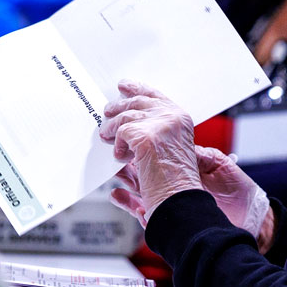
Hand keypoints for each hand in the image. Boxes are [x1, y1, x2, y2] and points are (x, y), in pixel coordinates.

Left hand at [99, 81, 201, 221]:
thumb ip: (155, 131)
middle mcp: (172, 118)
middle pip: (138, 102)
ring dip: (112, 128)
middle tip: (107, 110)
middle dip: (119, 105)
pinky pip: (120, 134)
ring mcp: (159, 125)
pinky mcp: (145, 137)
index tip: (125, 86)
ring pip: (125, 117)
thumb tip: (131, 120)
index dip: (139, 89)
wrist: (179, 200)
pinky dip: (117, 147)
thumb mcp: (169, 149)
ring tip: (106, 136)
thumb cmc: (174, 182)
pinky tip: (120, 159)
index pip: (156, 96)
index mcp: (180, 119)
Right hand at [111, 149, 274, 247]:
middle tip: (111, 137)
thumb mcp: (218, 164)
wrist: (246, 221)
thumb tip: (186, 145)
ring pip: (133, 181)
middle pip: (139, 160)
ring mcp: (163, 196)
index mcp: (183, 162)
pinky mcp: (160, 216)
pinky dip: (123, 201)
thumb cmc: (237, 193)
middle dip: (123, 148)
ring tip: (113, 164)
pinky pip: (135, 207)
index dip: (144, 133)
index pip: (158, 143)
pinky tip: (116, 193)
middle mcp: (170, 178)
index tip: (130, 121)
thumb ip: (199, 154)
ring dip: (120, 172)